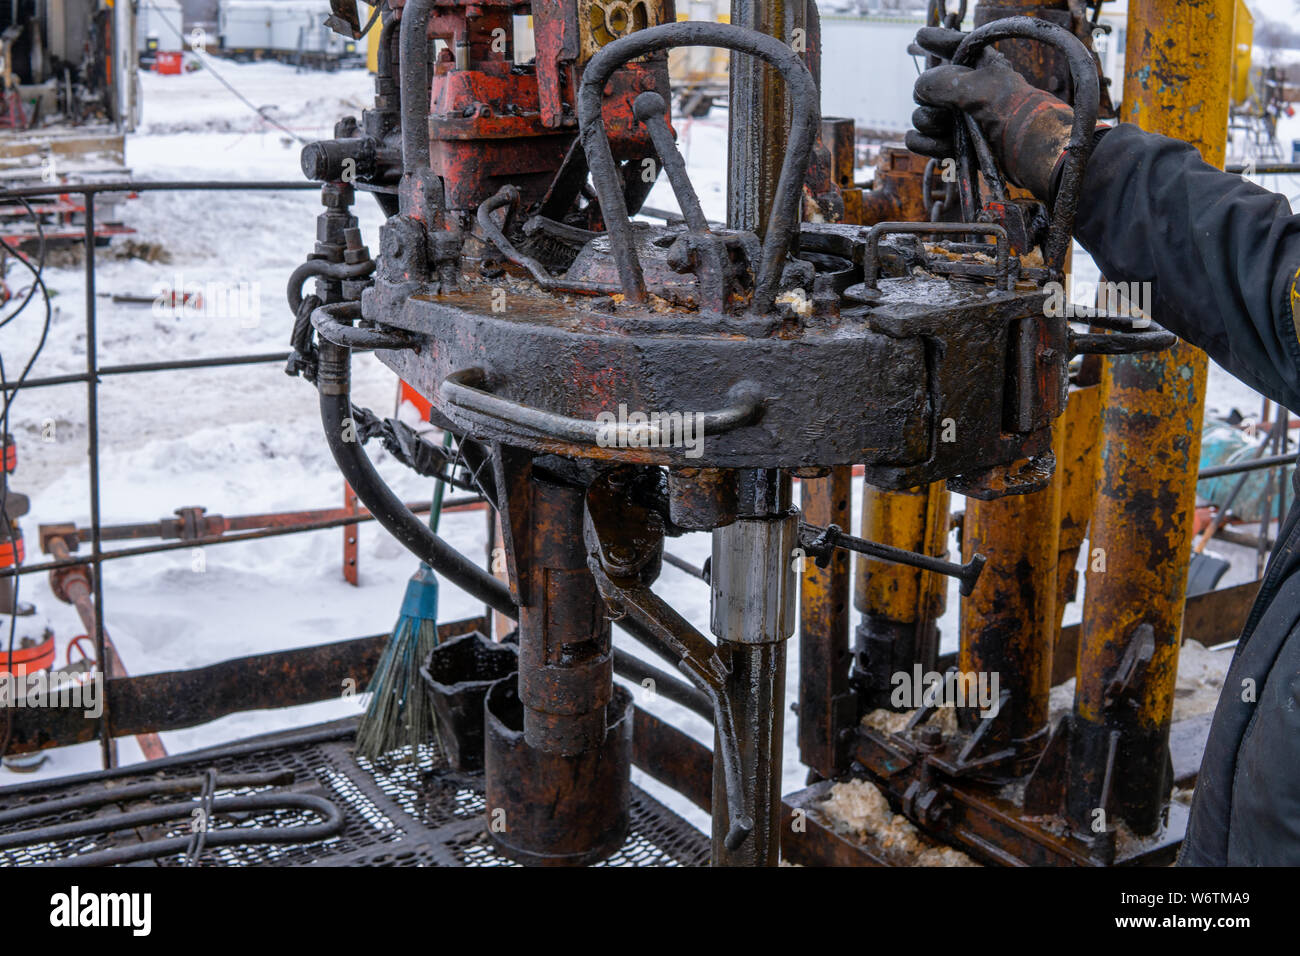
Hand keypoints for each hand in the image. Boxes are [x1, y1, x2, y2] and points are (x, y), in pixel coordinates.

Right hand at [905, 27, 1073, 201]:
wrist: (1029, 151)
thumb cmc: (1011, 112)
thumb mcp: (978, 88)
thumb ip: (943, 82)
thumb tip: (921, 89)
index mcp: (981, 67)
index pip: (956, 48)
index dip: (939, 41)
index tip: (922, 37)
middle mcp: (969, 91)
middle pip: (929, 89)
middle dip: (930, 98)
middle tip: (947, 105)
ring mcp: (961, 120)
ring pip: (924, 117)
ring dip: (930, 122)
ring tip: (947, 127)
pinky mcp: (956, 145)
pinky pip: (923, 141)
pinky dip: (921, 142)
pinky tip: (921, 139)